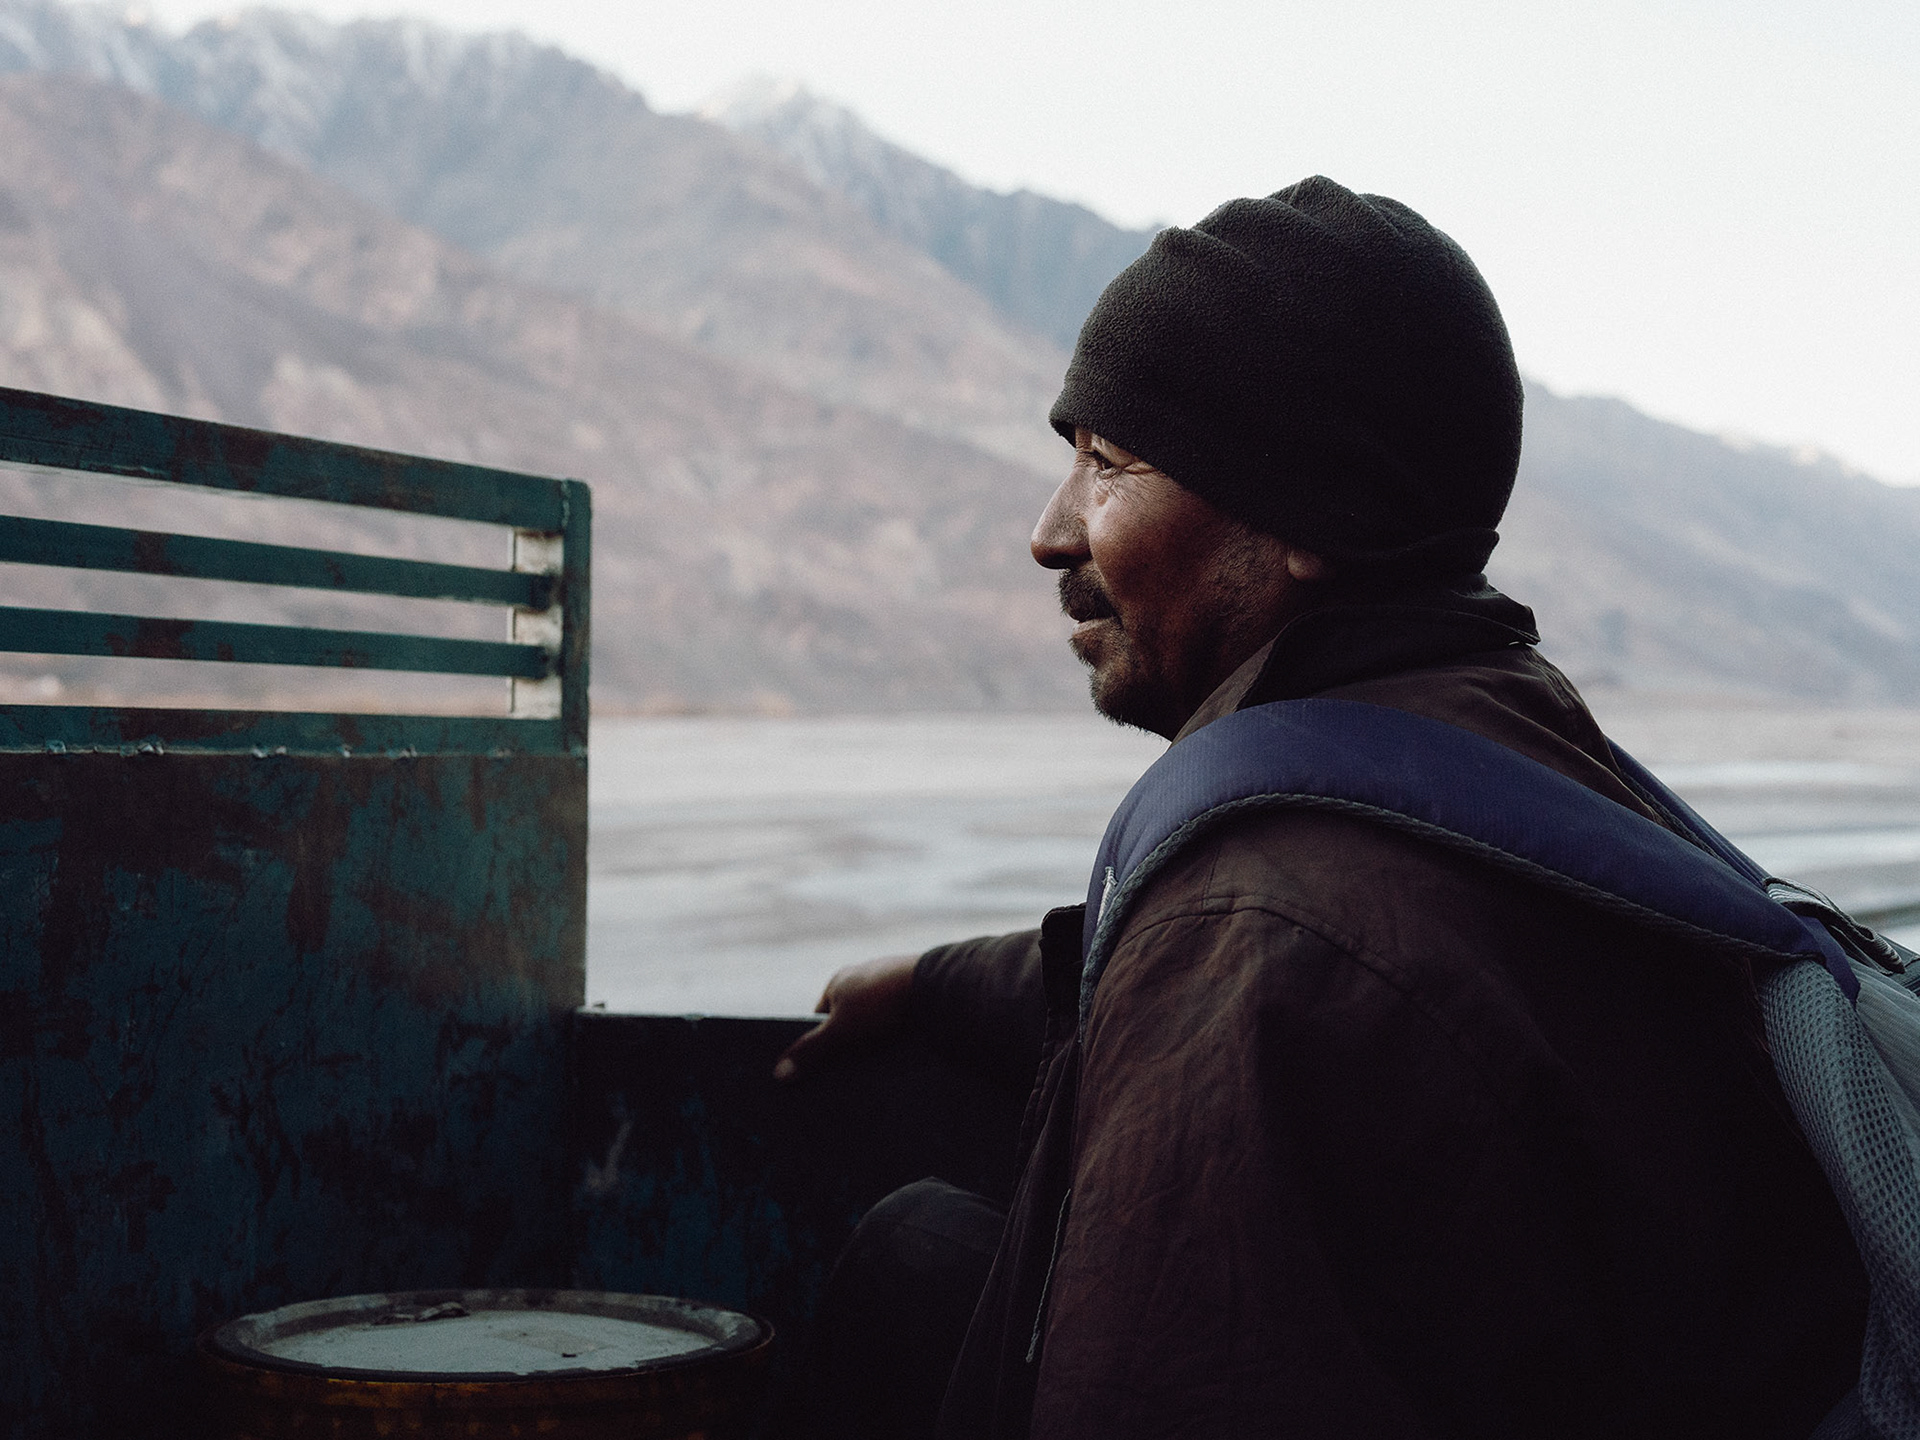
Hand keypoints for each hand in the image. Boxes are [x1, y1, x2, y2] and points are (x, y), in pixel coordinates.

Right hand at [772, 953, 916, 1082]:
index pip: (818, 1018)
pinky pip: (898, 1026)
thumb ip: (810, 1052)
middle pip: (846, 1023)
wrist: (935, 987)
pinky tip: (896, 1067)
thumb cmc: (881, 1002)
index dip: (814, 1044)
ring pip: (874, 1026)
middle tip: (840, 1083)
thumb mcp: (839, 1031)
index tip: (813, 1072)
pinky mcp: (915, 999)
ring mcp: (891, 989)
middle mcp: (864, 980)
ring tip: (869, 1081)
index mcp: (840, 981)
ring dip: (872, 1048)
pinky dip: (895, 1043)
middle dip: (844, 1049)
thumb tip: (778, 1074)